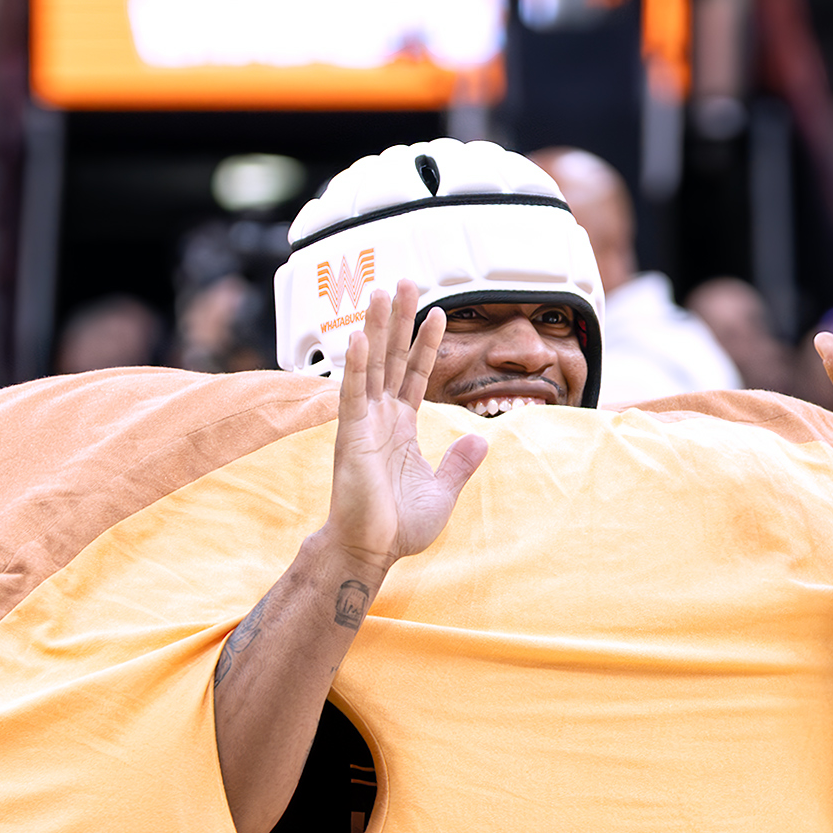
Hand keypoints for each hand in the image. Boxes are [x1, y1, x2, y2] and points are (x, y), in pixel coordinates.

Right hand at [329, 280, 491, 568]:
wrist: (372, 551)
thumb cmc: (399, 526)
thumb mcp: (442, 492)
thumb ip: (459, 464)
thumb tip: (481, 440)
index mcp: (401, 428)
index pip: (416, 374)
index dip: (427, 344)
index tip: (438, 313)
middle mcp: (380, 418)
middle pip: (392, 358)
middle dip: (400, 321)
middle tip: (406, 281)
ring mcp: (363, 425)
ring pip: (372, 366)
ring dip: (377, 329)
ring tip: (382, 292)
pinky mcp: (350, 437)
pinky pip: (353, 395)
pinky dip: (355, 366)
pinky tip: (358, 338)